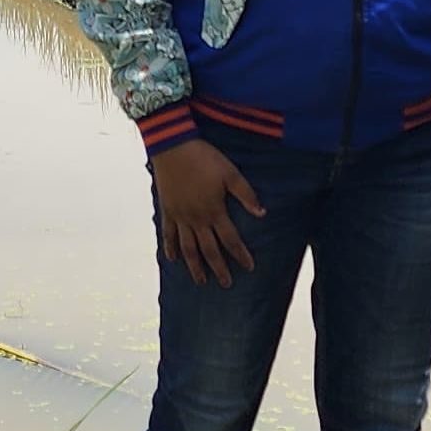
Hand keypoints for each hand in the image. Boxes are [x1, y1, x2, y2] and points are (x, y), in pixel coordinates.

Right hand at [152, 141, 263, 285]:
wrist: (173, 147)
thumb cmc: (204, 158)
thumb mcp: (230, 174)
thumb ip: (246, 195)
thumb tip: (262, 214)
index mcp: (214, 211)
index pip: (231, 240)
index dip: (240, 254)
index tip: (249, 267)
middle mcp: (197, 219)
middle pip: (209, 250)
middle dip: (219, 268)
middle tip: (226, 283)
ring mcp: (180, 216)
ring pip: (188, 248)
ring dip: (195, 266)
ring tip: (200, 280)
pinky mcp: (167, 210)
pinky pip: (168, 234)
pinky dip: (170, 248)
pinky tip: (173, 259)